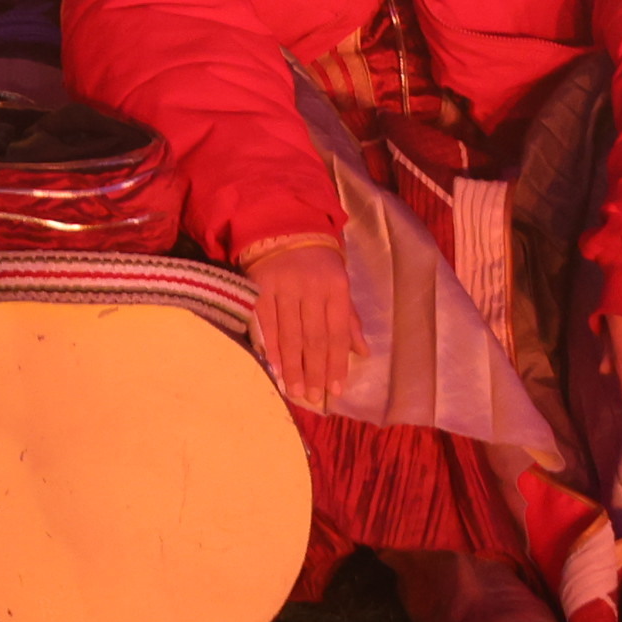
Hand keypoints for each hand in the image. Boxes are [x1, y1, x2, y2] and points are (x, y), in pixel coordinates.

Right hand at [241, 236, 357, 407]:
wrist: (282, 224)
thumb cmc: (318, 259)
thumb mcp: (340, 283)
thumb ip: (349, 318)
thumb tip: (362, 353)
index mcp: (335, 288)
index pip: (336, 333)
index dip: (336, 363)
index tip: (336, 390)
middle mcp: (310, 288)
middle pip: (313, 337)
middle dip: (314, 370)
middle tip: (313, 397)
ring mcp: (283, 287)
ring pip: (289, 333)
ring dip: (292, 364)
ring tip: (295, 389)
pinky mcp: (259, 285)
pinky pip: (266, 321)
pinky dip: (271, 344)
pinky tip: (275, 364)